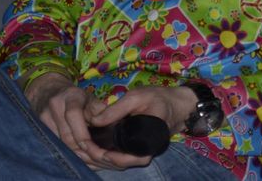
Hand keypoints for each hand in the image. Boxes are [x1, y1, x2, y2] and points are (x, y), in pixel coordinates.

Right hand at [23, 72, 125, 169]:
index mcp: (70, 97)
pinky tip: (81, 158)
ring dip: (77, 156)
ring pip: (61, 145)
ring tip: (93, 161)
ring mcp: (43, 119)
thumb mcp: (90, 97)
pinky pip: (56, 147)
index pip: (74, 115)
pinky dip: (70, 154)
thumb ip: (100, 109)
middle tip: (99, 159)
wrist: (47, 91)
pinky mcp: (39, 129)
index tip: (95, 147)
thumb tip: (112, 122)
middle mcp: (54, 107)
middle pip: (66, 136)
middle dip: (83, 151)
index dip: (83, 134)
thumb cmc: (74, 96)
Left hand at [79, 86, 198, 169]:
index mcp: (148, 139)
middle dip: (101, 159)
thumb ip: (116, 109)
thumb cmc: (160, 97)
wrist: (177, 102)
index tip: (93, 148)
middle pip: (122, 164)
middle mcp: (146, 150)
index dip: (110, 157)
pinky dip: (107, 157)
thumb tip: (94, 121)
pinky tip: (93, 149)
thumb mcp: (137, 97)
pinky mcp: (138, 148)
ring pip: (121, 164)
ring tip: (84, 149)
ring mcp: (143, 151)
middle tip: (83, 148)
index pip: (129, 158)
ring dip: (101, 160)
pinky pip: (122, 159)